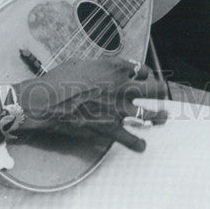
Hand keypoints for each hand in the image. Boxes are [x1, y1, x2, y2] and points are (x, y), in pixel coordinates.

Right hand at [16, 58, 168, 151]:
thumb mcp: (82, 63)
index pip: (141, 69)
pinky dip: (138, 144)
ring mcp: (119, 109)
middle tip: (163, 92)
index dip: (142, 72)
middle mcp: (123, 87)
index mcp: (116, 68)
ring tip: (163, 117)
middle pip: (154, 88)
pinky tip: (142, 145)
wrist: (46, 101)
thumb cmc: (60, 79)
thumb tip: (106, 69)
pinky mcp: (110, 129)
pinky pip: (130, 139)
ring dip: (158, 117)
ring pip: (149, 115)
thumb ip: (100, 66)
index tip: (141, 76)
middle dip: (160, 90)